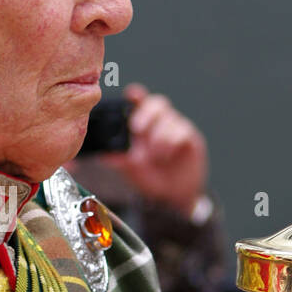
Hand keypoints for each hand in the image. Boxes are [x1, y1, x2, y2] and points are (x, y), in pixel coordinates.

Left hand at [102, 84, 207, 216]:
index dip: (137, 95)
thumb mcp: (131, 168)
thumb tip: (102, 155)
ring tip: (155, 156)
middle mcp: (159, 123)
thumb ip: (119, 158)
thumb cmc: (150, 177)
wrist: (170, 197)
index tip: (131, 94)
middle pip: (157, 103)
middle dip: (146, 114)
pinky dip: (171, 143)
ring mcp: (176, 128)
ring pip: (169, 118)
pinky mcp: (190, 138)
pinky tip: (166, 157)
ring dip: (158, 137)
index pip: (140, 102)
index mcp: (143, 125)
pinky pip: (182, 130)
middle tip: (137, 129)